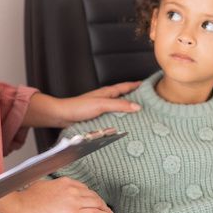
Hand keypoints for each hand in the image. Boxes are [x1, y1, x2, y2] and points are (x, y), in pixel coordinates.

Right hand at [0, 177, 112, 212]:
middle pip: (93, 195)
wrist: (21, 207)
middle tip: (106, 210)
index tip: (94, 202)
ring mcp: (74, 200)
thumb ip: (49, 187)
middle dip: (101, 203)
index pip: (84, 188)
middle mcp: (72, 189)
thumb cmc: (26, 200)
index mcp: (65, 182)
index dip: (92, 197)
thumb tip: (49, 187)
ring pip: (97, 204)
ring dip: (106, 210)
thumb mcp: (40, 186)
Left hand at [24, 82, 140, 127]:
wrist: (61, 116)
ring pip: (120, 108)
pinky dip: (121, 120)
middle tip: (151, 103)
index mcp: (107, 92)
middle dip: (137, 98)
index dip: (138, 85)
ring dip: (129, 111)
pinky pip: (113, 117)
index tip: (150, 86)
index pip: (126, 86)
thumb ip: (119, 105)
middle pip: (125, 97)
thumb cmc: (78, 107)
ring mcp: (102, 108)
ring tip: (142, 116)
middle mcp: (106, 99)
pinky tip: (125, 127)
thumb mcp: (101, 105)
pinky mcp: (98, 118)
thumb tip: (137, 106)